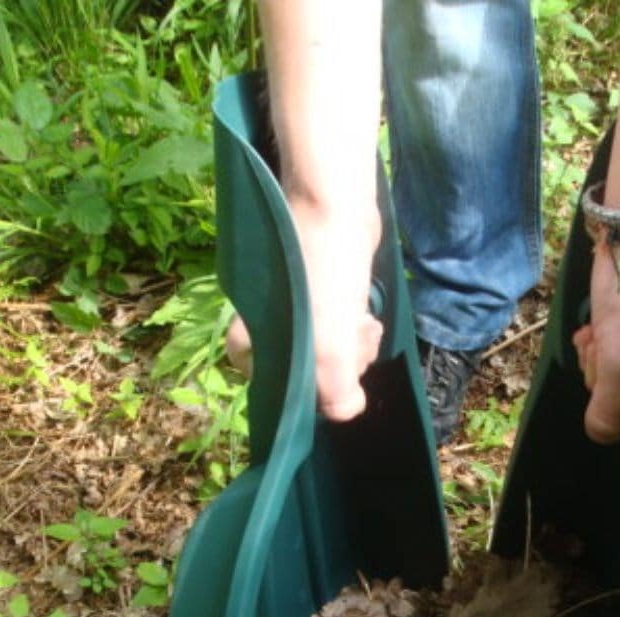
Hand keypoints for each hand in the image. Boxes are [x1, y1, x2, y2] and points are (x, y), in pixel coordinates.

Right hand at [225, 198, 382, 421]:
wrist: (335, 199)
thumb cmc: (322, 268)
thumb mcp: (328, 341)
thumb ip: (334, 388)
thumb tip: (345, 414)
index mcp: (250, 343)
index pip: (282, 392)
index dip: (316, 394)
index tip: (338, 378)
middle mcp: (266, 330)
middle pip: (310, 374)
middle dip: (343, 366)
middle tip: (357, 338)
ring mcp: (292, 311)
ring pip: (329, 352)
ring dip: (355, 346)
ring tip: (365, 322)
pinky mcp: (317, 295)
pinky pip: (338, 328)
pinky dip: (355, 326)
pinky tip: (368, 315)